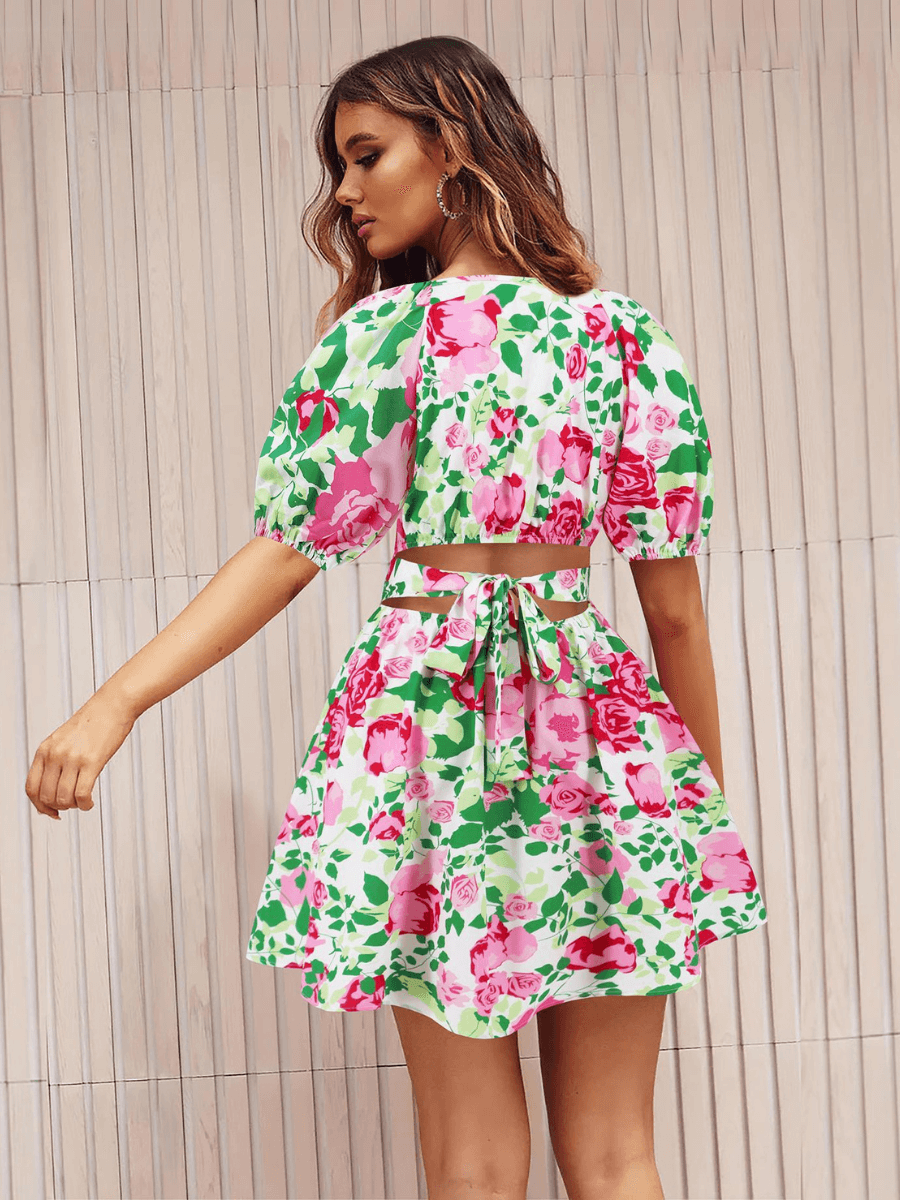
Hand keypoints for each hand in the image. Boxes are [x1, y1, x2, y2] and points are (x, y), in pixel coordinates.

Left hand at [25, 690, 136, 819]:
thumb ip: (55, 760)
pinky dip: (85, 804)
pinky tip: (89, 802)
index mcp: (45, 749)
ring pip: (64, 798)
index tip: (49, 811)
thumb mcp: (63, 739)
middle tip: (71, 805)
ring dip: (73, 806)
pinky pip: (82, 794)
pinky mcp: (91, 762)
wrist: (113, 705)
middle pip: (47, 796)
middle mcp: (55, 754)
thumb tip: (53, 787)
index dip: (39, 805)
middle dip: (58, 807)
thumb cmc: (93, 722)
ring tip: (82, 802)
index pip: (31, 787)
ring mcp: (72, 758)